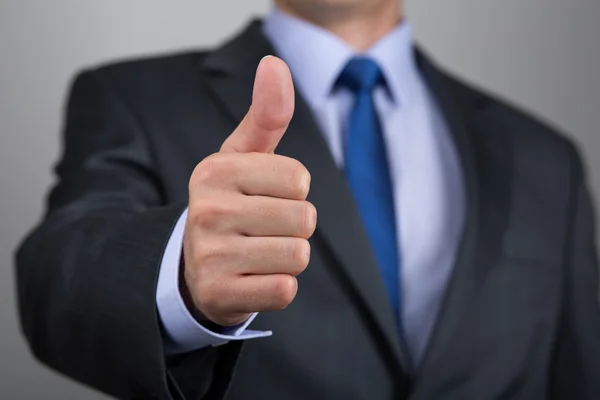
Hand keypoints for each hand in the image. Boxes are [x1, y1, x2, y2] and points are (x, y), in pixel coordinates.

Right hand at [182, 56, 316, 326]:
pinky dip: (277, 287)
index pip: (299, 178)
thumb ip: (265, 114)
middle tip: (263, 230)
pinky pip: (284, 289)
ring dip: (288, 257)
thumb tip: (274, 62)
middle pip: (304, 218)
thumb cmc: (231, 204)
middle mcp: (207, 210)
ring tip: (258, 253)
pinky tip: (252, 279)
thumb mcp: (243, 159)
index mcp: (216, 171)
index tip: (265, 196)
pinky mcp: (220, 294)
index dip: (294, 191)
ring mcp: (210, 255)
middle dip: (294, 227)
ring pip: (298, 255)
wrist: (195, 268)